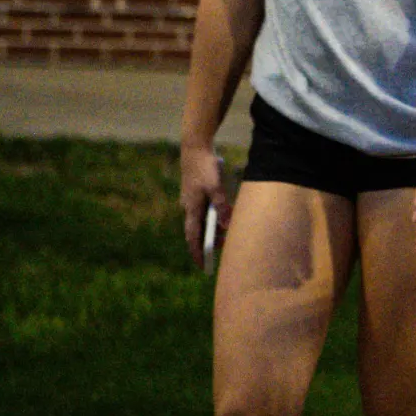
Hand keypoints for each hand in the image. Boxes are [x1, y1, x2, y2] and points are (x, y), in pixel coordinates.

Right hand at [180, 143, 227, 267]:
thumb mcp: (216, 186)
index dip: (198, 253)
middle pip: (198, 232)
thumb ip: (221, 206)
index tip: (204, 267)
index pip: (193, 238)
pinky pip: (203, 212)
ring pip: (201, 222)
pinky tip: (223, 218)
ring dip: (212, 231)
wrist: (195, 148)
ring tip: (226, 237)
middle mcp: (189, 207)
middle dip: (208, 244)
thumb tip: (225, 226)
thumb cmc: (205, 167)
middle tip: (221, 252)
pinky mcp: (196, 193)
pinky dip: (212, 219)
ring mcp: (191, 200)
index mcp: (192, 209)